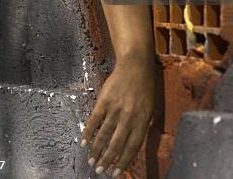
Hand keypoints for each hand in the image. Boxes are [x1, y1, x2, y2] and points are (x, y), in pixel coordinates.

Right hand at [81, 58, 154, 176]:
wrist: (135, 65)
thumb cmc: (144, 87)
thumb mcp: (148, 108)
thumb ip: (140, 126)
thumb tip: (130, 145)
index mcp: (141, 121)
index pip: (132, 148)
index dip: (123, 162)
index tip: (115, 173)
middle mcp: (128, 118)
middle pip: (116, 145)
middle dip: (107, 160)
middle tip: (99, 170)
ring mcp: (115, 109)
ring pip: (103, 135)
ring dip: (96, 151)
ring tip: (91, 161)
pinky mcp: (104, 101)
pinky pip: (94, 121)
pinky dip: (88, 133)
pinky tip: (84, 142)